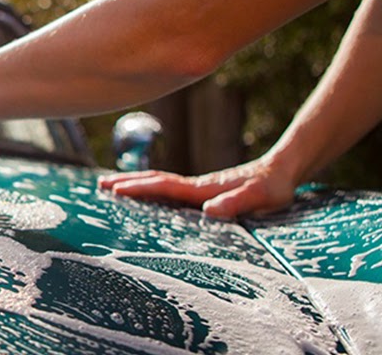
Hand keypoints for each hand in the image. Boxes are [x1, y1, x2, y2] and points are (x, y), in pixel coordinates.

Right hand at [97, 157, 300, 217]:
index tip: (114, 189)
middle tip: (99, 185)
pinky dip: (150, 188)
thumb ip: (237, 202)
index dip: (138, 188)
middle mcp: (195, 186)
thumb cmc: (274, 187)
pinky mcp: (201, 192)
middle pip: (154, 181)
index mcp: (202, 189)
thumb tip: (209, 210)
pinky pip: (169, 189)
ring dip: (134, 183)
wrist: (283, 170)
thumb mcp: (261, 197)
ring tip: (111, 186)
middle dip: (126, 182)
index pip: (163, 186)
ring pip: (159, 183)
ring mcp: (196, 187)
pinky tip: (145, 194)